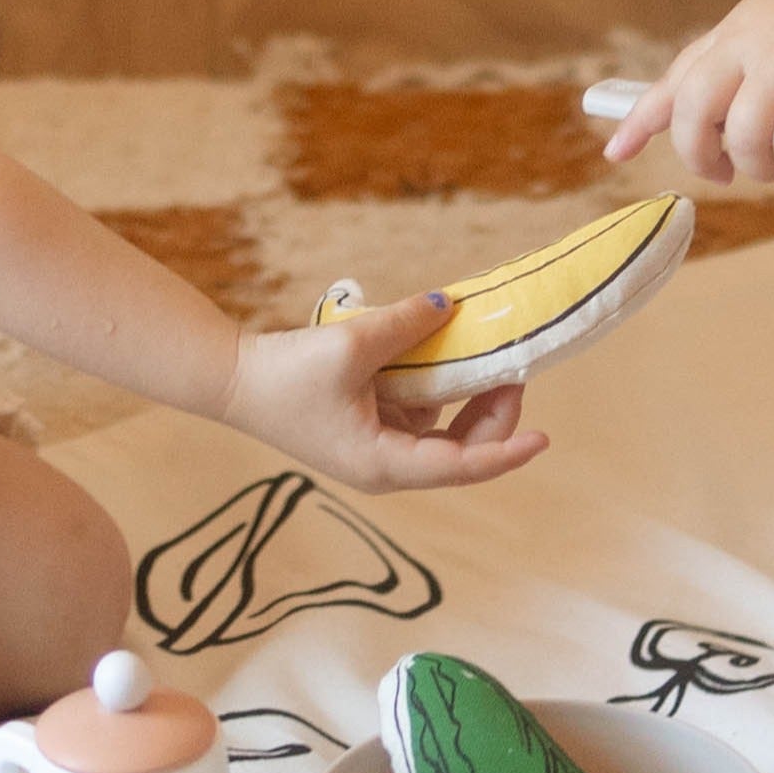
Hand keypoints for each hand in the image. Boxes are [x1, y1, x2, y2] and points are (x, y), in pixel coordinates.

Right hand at [220, 297, 548, 495]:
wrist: (230, 380)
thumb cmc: (285, 375)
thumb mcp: (353, 345)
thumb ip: (406, 325)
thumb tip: (450, 306)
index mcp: (384, 463)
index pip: (462, 466)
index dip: (506, 451)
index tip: (543, 438)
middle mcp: (386, 466)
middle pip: (460, 451)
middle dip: (494, 414)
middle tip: (514, 368)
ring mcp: (376, 449)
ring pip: (442, 431)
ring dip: (468, 398)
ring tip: (489, 354)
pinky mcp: (367, 429)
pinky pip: (418, 413)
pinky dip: (437, 387)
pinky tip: (443, 351)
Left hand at [600, 0, 773, 183]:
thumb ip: (743, 67)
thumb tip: (713, 122)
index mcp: (735, 32)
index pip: (676, 77)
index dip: (642, 119)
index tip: (616, 149)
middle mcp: (751, 44)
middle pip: (694, 113)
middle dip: (702, 156)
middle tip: (727, 170)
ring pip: (745, 139)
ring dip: (766, 166)